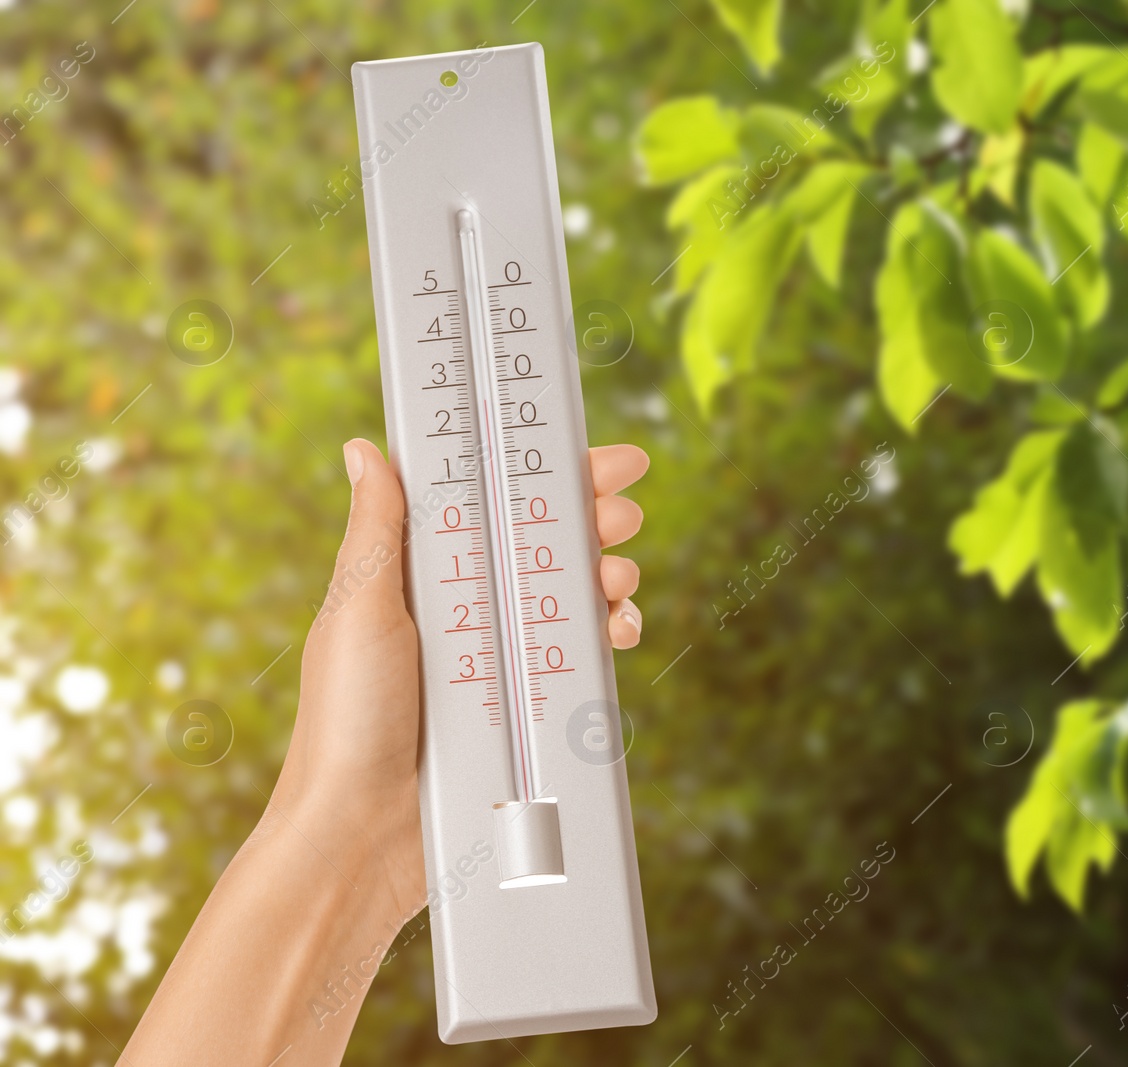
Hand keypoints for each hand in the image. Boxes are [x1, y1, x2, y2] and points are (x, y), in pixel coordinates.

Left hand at [272, 438, 648, 919]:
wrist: (361, 836)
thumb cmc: (345, 719)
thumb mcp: (359, 612)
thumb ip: (378, 532)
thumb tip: (363, 448)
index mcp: (423, 578)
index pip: (494, 507)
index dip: (547, 477)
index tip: (602, 460)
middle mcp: (464, 612)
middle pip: (543, 547)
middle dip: (592, 521)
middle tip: (620, 516)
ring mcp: (498, 661)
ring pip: (570, 599)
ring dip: (607, 576)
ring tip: (618, 577)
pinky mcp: (524, 709)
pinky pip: (578, 661)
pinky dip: (607, 636)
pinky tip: (618, 631)